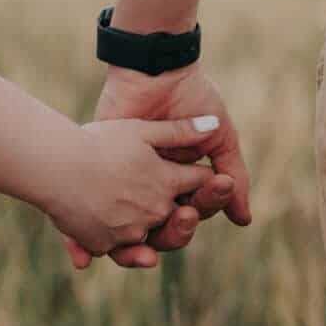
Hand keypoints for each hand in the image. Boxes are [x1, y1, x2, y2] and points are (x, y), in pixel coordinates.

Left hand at [66, 63, 250, 267]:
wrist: (155, 69)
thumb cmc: (191, 98)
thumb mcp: (218, 137)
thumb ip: (232, 176)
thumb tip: (244, 220)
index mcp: (181, 182)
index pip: (195, 210)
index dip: (208, 204)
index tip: (218, 185)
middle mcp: (152, 188)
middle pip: (163, 230)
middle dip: (177, 229)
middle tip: (184, 214)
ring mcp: (122, 185)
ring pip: (126, 233)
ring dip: (136, 243)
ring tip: (148, 233)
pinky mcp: (95, 179)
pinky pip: (83, 221)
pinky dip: (82, 244)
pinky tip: (85, 256)